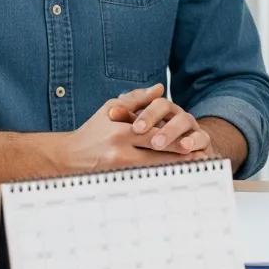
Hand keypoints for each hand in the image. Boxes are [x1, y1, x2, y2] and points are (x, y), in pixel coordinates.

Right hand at [58, 85, 208, 174]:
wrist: (67, 157)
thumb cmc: (92, 130)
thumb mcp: (111, 109)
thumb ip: (137, 98)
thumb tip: (160, 88)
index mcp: (121, 131)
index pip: (155, 135)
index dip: (176, 139)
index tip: (195, 142)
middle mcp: (120, 151)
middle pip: (157, 155)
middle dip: (181, 157)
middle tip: (202, 158)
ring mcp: (118, 169)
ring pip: (152, 170)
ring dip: (173, 169)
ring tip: (194, 169)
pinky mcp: (116, 181)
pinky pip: (142, 179)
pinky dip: (158, 177)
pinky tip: (173, 178)